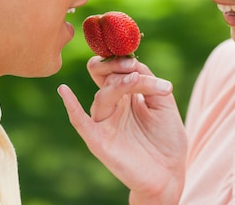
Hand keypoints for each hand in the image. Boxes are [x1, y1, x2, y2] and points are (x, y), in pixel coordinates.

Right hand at [58, 57, 186, 204]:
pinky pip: (80, 121)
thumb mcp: (164, 104)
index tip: (137, 61)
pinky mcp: (97, 140)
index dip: (124, 61)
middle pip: (102, 76)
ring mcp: (104, 122)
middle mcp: (112, 105)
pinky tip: (64, 91)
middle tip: (131, 66)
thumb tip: (134, 63)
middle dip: (114, 66)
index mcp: (126, 95)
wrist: (169, 174)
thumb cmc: (167, 139)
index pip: (117, 69)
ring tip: (136, 80)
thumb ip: (149, 82)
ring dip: (120, 85)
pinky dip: (71, 106)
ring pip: (102, 96)